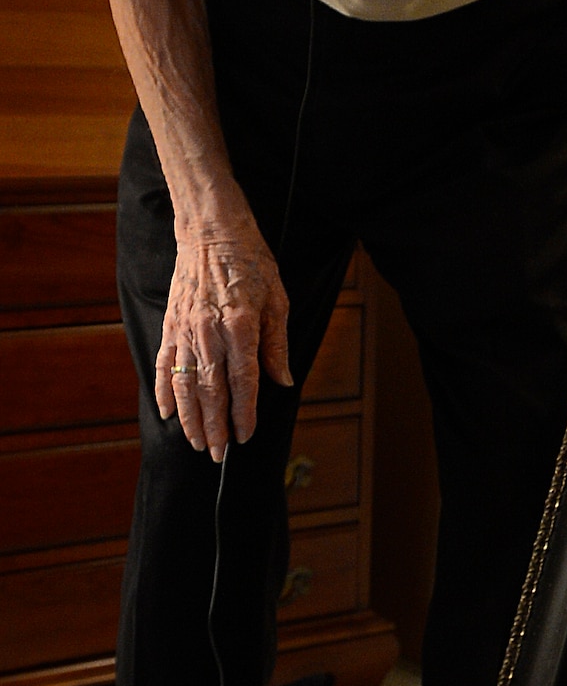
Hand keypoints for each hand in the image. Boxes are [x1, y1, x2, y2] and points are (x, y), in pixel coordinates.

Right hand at [155, 223, 293, 459]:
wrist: (211, 231)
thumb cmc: (250, 263)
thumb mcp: (277, 299)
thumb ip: (278, 344)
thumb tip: (283, 381)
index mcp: (239, 326)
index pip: (243, 381)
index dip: (244, 412)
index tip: (246, 435)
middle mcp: (209, 332)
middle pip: (211, 391)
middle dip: (214, 427)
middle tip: (218, 454)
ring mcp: (185, 330)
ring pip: (184, 384)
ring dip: (189, 418)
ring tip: (195, 443)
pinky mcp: (170, 326)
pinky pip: (163, 366)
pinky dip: (164, 392)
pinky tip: (168, 413)